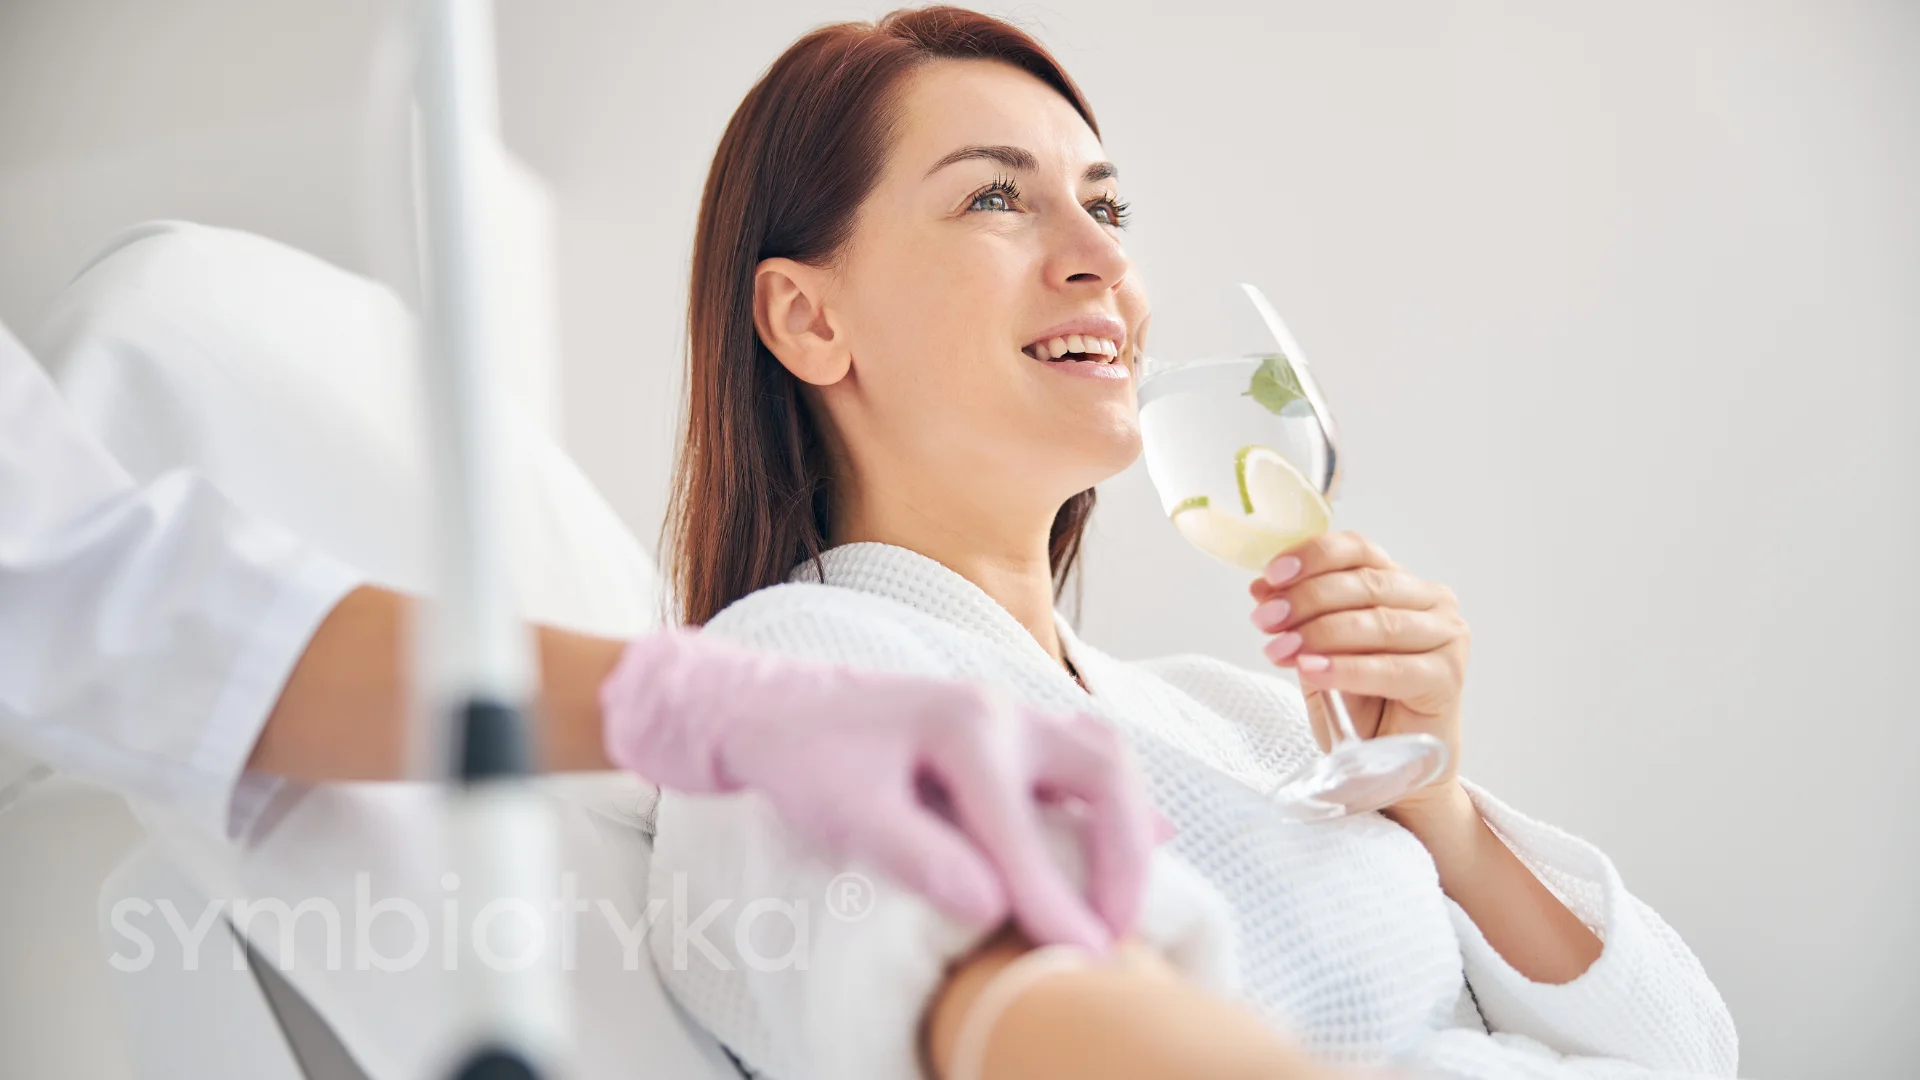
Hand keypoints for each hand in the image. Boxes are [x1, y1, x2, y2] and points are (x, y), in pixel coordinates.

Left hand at [599, 629, 1158, 952]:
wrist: (773, 708)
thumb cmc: (802, 756)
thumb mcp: (842, 808)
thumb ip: (913, 853)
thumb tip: (986, 904)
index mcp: (961, 724)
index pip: (1020, 823)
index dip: (1052, 895)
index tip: (1080, 956)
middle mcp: (1000, 709)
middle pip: (1102, 769)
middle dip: (1122, 852)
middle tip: (1118, 928)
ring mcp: (1010, 714)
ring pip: (1103, 757)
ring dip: (1127, 827)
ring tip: (1123, 902)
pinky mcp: (1010, 732)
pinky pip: (1087, 758)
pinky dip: (1118, 803)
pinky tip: (1146, 841)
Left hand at [1249, 531, 1469, 817]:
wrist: (1393, 767)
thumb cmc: (1361, 705)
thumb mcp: (1317, 653)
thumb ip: (1298, 618)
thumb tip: (1261, 587)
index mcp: (1401, 583)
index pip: (1358, 550)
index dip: (1314, 556)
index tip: (1272, 575)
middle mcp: (1432, 602)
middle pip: (1364, 585)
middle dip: (1306, 600)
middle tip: (1265, 619)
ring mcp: (1446, 638)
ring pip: (1376, 623)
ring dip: (1320, 633)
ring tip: (1280, 649)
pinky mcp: (1448, 678)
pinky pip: (1390, 669)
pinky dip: (1345, 668)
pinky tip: (1310, 671)